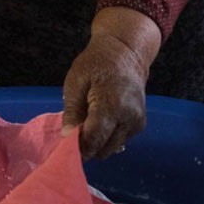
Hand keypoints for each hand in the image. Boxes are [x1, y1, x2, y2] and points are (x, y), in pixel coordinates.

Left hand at [61, 7, 159, 160]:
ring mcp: (137, 123)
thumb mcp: (76, 83)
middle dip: (87, 146)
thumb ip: (72, 112)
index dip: (77, 148)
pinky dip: (108, 136)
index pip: (93, 141)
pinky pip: (119, 140)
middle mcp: (129, 119)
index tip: (64, 145)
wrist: (125, 53)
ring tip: (89, 120)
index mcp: (112, 106)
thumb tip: (67, 138)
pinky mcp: (139, 125)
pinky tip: (102, 118)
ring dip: (98, 142)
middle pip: (103, 150)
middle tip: (75, 130)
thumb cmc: (96, 64)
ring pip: (111, 148)